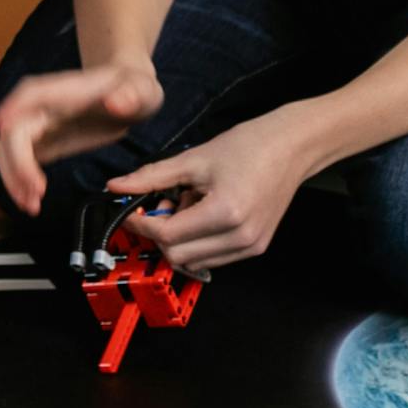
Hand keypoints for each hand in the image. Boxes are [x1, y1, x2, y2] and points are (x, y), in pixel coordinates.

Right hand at [0, 58, 164, 213]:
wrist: (128, 92)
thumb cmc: (131, 87)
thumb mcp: (141, 89)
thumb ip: (131, 95)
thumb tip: (116, 103)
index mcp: (61, 90)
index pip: (27, 99)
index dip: (14, 123)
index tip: (17, 152)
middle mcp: (41, 106)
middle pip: (11, 132)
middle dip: (17, 166)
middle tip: (36, 196)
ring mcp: (38, 124)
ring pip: (6, 149)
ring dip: (12, 178)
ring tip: (31, 205)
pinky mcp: (42, 141)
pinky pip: (17, 161)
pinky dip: (18, 181)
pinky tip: (31, 200)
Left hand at [108, 113, 320, 273]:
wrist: (290, 147)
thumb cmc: (249, 146)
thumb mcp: (192, 159)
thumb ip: (150, 177)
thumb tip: (117, 187)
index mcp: (225, 212)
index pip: (167, 235)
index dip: (141, 223)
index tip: (130, 211)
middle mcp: (240, 236)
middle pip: (178, 255)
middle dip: (160, 233)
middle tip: (162, 204)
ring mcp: (251, 245)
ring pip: (194, 261)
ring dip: (180, 240)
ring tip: (188, 206)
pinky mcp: (256, 247)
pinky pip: (214, 258)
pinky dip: (198, 242)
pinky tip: (204, 215)